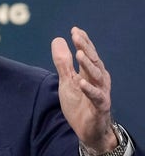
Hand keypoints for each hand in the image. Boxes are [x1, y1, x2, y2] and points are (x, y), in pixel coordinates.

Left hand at [51, 27, 116, 152]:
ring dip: (88, 65)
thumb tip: (57, 39)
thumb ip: (63, 62)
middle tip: (76, 36)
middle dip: (85, 48)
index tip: (75, 30)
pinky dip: (89, 89)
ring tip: (79, 54)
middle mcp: (98, 80)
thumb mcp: (67, 80)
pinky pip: (96, 96)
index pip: (88, 53)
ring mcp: (100, 92)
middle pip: (93, 61)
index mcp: (91, 72)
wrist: (88, 129)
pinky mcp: (100, 106)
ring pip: (96, 76)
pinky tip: (81, 82)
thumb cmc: (79, 102)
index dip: (83, 42)